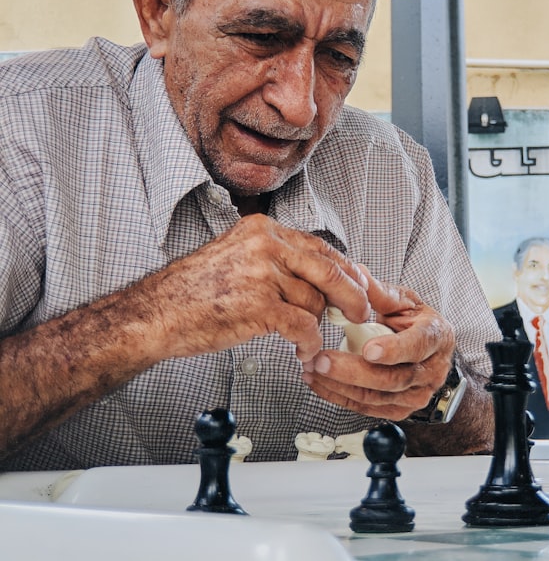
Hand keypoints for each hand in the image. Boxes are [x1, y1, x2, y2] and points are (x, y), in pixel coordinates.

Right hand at [137, 213, 391, 362]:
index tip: (359, 286)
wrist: (154, 314)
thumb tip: (320, 278)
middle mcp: (266, 245)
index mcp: (263, 230)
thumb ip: (276, 260)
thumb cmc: (192, 293)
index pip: (320, 247)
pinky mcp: (259, 305)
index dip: (345, 271)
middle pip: (329, 270)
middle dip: (352, 296)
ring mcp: (263, 273)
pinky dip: (310, 343)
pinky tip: (305, 351)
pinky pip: (304, 326)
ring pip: (315, 302)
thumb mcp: (238, 257)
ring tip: (308, 340)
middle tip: (360, 314)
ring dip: (317, 326)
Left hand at [301, 288, 455, 420]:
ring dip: (340, 385)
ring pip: (377, 397)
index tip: (368, 349)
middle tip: (321, 360)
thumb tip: (356, 274)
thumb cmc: (415, 323)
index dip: (393, 350)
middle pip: (393, 378)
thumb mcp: (403, 301)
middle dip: (353, 371)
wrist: (427, 353)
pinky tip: (321, 383)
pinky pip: (368, 408)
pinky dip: (340, 397)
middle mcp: (431, 370)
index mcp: (435, 336)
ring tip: (312, 369)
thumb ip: (380, 292)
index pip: (417, 346)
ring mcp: (417, 394)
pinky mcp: (400, 409)